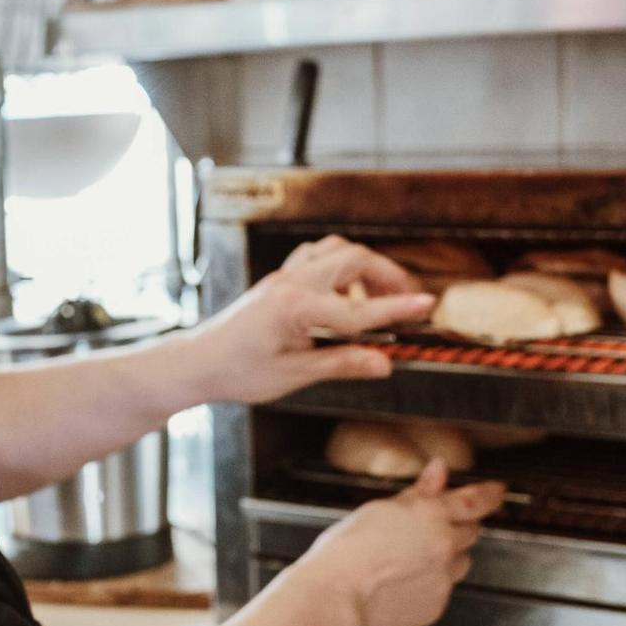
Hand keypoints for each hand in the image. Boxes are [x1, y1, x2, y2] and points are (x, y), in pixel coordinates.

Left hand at [180, 235, 430, 404]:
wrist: (197, 362)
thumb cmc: (238, 372)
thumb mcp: (293, 375)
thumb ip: (342, 364)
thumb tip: (385, 364)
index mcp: (294, 308)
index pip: (358, 310)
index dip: (396, 309)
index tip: (428, 304)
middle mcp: (291, 283)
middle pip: (353, 258)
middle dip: (387, 275)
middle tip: (407, 302)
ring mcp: (284, 277)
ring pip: (336, 250)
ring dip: (365, 267)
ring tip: (380, 297)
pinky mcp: (280, 280)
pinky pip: (318, 256)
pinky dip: (341, 266)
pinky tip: (348, 293)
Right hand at [279, 462, 505, 625]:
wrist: (335, 596)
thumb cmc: (345, 552)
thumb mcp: (378, 510)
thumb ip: (416, 494)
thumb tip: (437, 473)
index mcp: (430, 515)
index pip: (475, 500)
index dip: (490, 495)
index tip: (496, 492)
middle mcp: (444, 546)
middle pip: (470, 532)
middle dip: (458, 527)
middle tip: (434, 528)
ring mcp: (442, 579)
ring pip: (460, 563)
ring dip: (447, 557)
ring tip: (413, 559)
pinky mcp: (435, 606)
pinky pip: (443, 590)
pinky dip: (430, 584)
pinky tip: (403, 581)